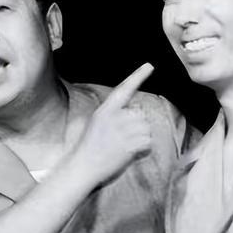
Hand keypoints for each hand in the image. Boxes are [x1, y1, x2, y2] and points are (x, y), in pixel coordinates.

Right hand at [69, 63, 153, 184]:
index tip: (149, 66)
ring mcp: (122, 131)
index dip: (137, 76)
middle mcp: (114, 118)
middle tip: (122, 139)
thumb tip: (135, 112)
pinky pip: (147, 142)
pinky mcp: (129, 145)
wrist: (83, 167)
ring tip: (124, 147)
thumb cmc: (89, 147)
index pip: (123, 89)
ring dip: (141, 138)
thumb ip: (114, 115)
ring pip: (146, 128)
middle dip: (137, 126)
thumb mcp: (96, 123)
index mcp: (105, 110)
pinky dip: (143, 149)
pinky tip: (129, 153)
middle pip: (140, 114)